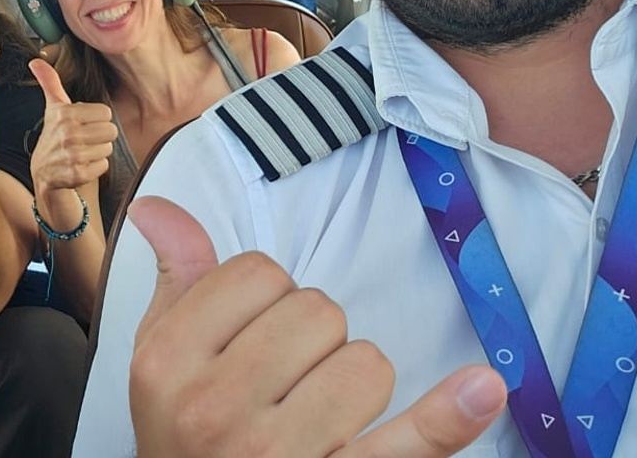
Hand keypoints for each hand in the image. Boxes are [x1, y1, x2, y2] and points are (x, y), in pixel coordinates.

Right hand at [28, 58, 115, 227]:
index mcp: (64, 114)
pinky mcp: (77, 174)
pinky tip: (82, 166)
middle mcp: (67, 133)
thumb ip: (49, 82)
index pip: (106, 113)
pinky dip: (96, 168)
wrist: (43, 174)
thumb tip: (35, 60)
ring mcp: (72, 155)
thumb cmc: (54, 138)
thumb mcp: (53, 108)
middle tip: (83, 140)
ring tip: (82, 153)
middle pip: (110, 130)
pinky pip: (103, 165)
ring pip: (108, 148)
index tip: (82, 125)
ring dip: (98, 152)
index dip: (96, 120)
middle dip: (99, 137)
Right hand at [128, 197, 505, 457]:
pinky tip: (481, 388)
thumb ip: (176, 279)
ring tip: (316, 418)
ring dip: (355, 384)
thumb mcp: (161, 360)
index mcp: (169, 362)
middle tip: (284, 384)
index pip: (258, 272)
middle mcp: (216, 409)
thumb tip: (156, 204)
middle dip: (314, 338)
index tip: (251, 336)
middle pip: (316, 311)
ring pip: (366, 363)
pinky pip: (406, 445)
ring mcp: (278, 456)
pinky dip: (447, 417)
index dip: (267, 296)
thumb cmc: (186, 434)